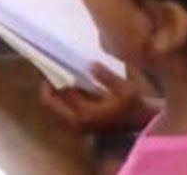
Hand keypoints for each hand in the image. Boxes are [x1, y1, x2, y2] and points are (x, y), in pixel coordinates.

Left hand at [36, 63, 158, 132]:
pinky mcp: (79, 124)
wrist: (141, 122)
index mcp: (86, 113)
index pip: (60, 94)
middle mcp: (77, 122)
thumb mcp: (126, 89)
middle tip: (46, 68)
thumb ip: (107, 77)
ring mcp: (77, 125)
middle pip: (49, 103)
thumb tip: (91, 65)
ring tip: (53, 73)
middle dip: (45, 85)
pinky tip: (64, 83)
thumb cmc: (134, 105)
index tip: (49, 61)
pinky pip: (60, 110)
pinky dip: (58, 97)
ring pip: (52, 108)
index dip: (51, 77)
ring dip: (51, 91)